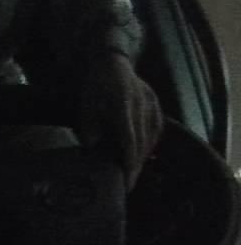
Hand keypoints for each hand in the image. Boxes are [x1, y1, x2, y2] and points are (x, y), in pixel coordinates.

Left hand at [73, 52, 163, 189]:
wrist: (111, 61)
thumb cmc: (96, 85)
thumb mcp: (86, 105)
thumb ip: (89, 127)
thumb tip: (91, 149)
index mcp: (122, 104)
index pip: (129, 138)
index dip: (129, 160)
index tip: (127, 178)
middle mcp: (141, 104)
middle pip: (142, 141)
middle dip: (136, 164)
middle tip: (129, 183)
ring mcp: (151, 103)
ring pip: (151, 137)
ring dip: (144, 156)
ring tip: (134, 173)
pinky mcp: (156, 103)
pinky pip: (156, 129)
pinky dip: (150, 143)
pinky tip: (142, 154)